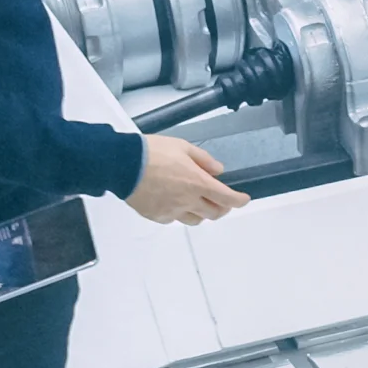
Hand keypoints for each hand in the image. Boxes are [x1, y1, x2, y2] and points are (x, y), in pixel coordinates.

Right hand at [127, 134, 243, 224]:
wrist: (123, 165)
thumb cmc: (152, 152)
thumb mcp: (182, 146)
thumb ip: (204, 159)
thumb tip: (218, 170)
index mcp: (197, 183)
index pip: (227, 198)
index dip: (239, 201)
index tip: (244, 199)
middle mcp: (188, 201)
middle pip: (214, 214)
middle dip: (222, 208)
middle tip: (221, 201)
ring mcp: (173, 211)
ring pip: (196, 220)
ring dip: (202, 213)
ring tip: (198, 202)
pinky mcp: (158, 216)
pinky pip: (175, 220)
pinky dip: (180, 214)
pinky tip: (175, 203)